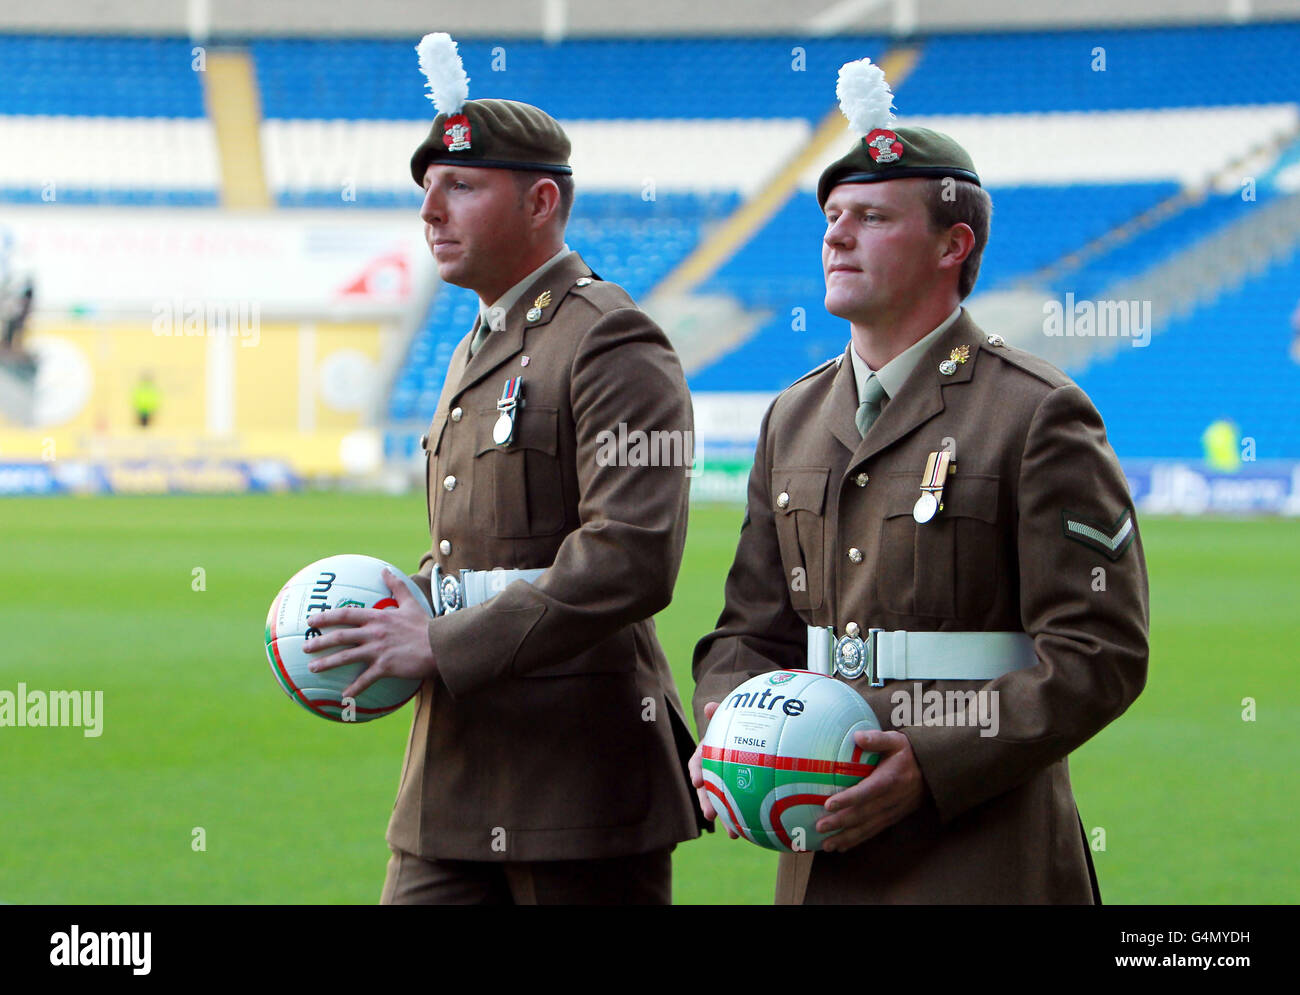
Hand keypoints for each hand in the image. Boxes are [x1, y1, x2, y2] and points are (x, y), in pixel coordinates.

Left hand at [302, 569, 436, 699]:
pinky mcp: (385, 666)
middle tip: (305, 647)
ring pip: (346, 657)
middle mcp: (374, 633)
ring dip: (327, 663)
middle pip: (340, 636)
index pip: (346, 614)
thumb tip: (385, 571)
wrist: (439, 645)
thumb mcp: (410, 603)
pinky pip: (366, 679)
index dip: (326, 617)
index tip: (311, 620)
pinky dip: (354, 688)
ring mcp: (378, 650)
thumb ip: (396, 586)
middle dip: (320, 642)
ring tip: (312, 668)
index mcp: (378, 617)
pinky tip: (344, 695)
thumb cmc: (425, 625)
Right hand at [688, 701, 737, 837]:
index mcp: (709, 753)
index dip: (696, 771)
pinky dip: (741, 820)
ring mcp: (725, 784)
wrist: (750, 735)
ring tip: (732, 834)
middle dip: (707, 802)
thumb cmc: (739, 726)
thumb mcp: (731, 719)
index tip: (697, 781)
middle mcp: (714, 770)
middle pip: (707, 789)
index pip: (698, 762)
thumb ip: (721, 715)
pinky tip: (750, 834)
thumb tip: (710, 706)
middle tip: (709, 814)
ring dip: (725, 819)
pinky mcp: (737, 793)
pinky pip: (737, 808)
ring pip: (722, 803)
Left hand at [817, 729, 923, 852]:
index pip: (867, 791)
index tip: (828, 804)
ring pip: (868, 827)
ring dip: (847, 837)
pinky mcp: (893, 818)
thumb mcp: (896, 741)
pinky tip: (841, 846)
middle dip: (841, 822)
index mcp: (890, 779)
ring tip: (827, 845)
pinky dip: (858, 840)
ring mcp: (893, 812)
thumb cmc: (907, 753)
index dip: (848, 799)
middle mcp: (892, 799)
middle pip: (863, 813)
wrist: (932, 772)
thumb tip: (857, 736)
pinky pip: (874, 831)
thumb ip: (877, 739)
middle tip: (819, 827)